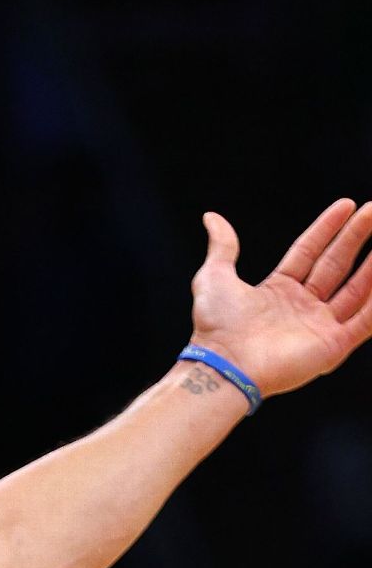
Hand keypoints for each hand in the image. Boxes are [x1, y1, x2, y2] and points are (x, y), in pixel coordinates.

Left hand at [190, 199, 371, 396]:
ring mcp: (319, 326)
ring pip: (358, 289)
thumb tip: (211, 218)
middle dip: (357, 236)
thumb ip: (222, 247)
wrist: (225, 364)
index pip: (309, 252)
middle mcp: (301, 308)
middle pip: (337, 265)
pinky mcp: (333, 346)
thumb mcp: (214, 277)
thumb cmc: (216, 326)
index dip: (328, 229)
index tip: (347, 204)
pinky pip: (366, 320)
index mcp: (277, 291)